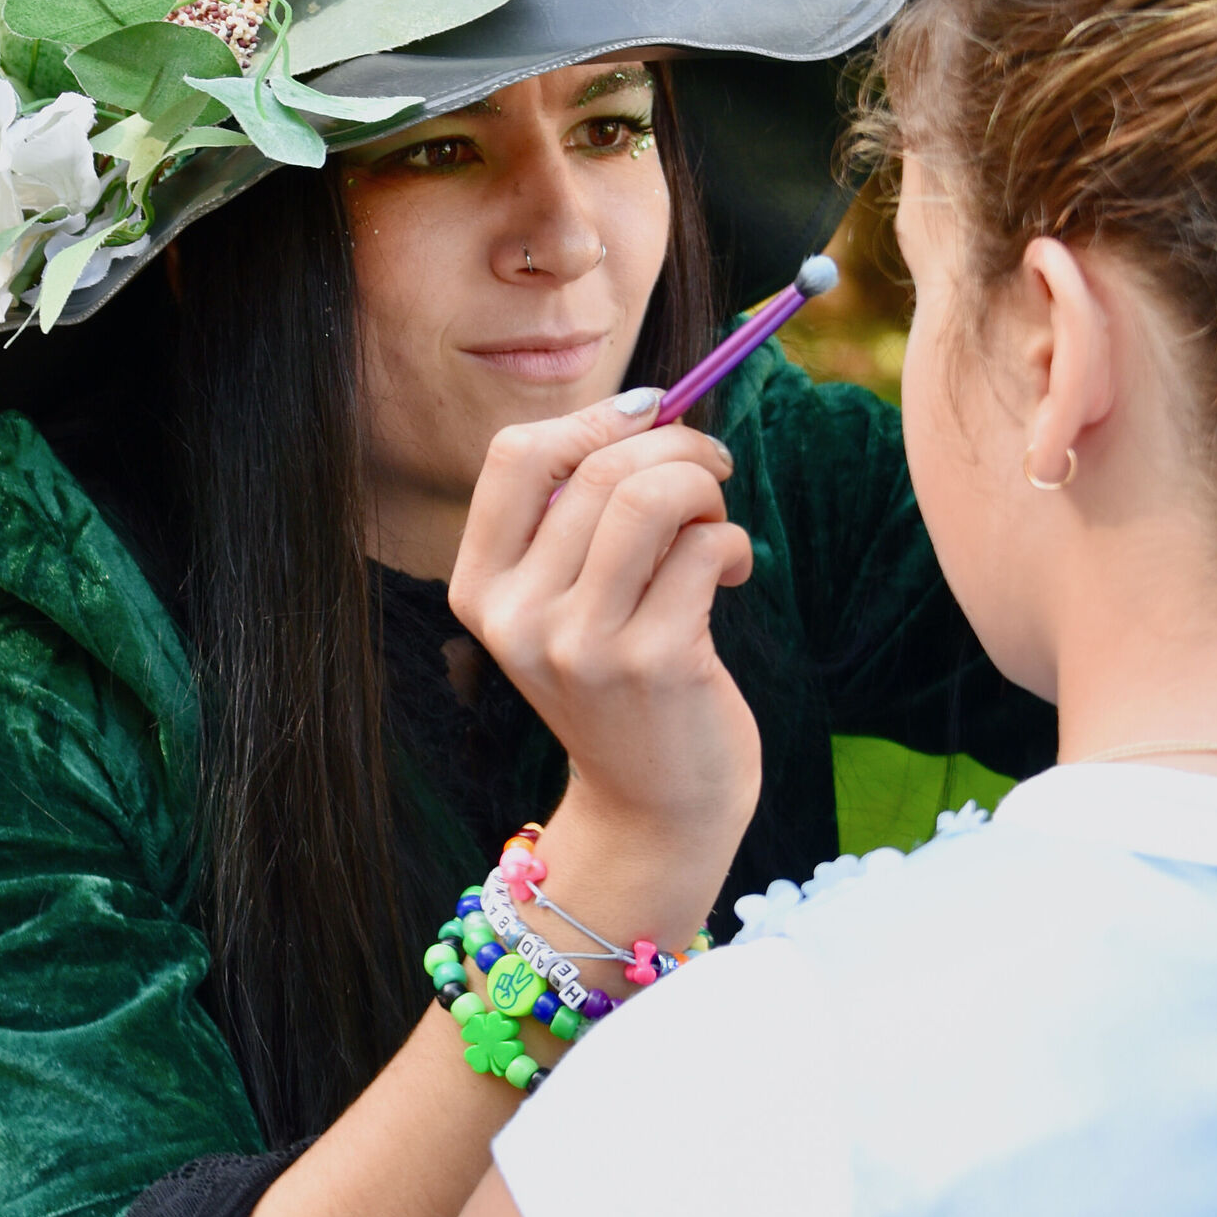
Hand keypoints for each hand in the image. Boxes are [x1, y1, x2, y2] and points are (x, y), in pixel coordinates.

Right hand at [450, 391, 760, 864]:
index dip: (592, 418)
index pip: (515, 455)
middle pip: (598, 467)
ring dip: (704, 486)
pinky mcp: (653, 662)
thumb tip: (647, 408)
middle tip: (713, 468)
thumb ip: (581, 518)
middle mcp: (518, 616)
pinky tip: (735, 575)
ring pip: (649, 497)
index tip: (649, 415)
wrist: (652, 808)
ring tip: (717, 520)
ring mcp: (581, 643)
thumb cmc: (624, 681)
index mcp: (481, 588)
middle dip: (675, 446)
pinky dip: (734, 544)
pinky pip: (705, 549)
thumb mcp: (567, 604)